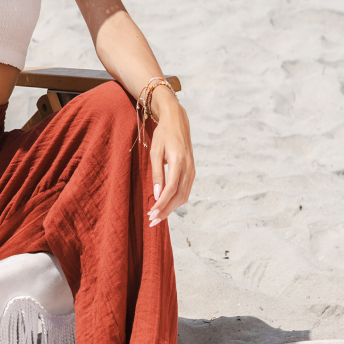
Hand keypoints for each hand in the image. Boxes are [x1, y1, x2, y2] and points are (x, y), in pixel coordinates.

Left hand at [147, 89, 194, 225]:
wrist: (177, 122)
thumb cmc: (163, 135)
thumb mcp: (155, 151)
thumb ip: (157, 173)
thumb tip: (157, 194)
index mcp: (179, 162)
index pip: (171, 189)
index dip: (161, 204)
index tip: (151, 214)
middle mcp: (188, 168)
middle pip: (178, 197)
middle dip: (165, 211)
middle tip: (152, 221)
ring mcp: (192, 170)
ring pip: (184, 196)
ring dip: (171, 208)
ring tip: (158, 216)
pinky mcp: (192, 171)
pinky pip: (185, 190)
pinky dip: (176, 201)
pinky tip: (166, 205)